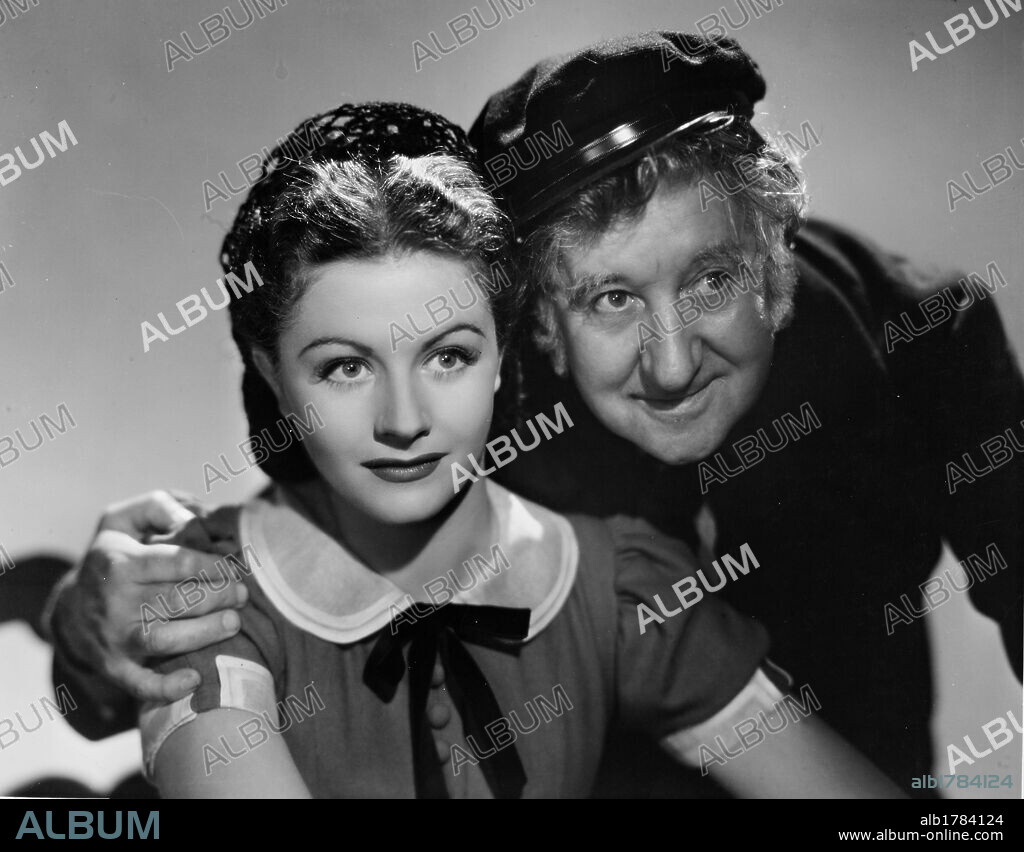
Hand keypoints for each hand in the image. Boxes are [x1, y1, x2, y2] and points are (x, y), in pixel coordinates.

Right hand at [51, 490, 248, 704]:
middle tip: (242, 595)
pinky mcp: (114, 666)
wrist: (69, 609)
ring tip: (233, 623)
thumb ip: (158, 507)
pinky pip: (139, 683)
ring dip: (204, 633)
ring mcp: (113, 636)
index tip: (235, 568)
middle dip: (217, 598)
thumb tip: (190, 519)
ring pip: (163, 638)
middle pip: (175, 601)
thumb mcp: (124, 520)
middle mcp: (115, 601)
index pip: (176, 562)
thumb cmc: (112, 556)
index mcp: (120, 562)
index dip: (212, 566)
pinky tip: (195, 679)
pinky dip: (166, 687)